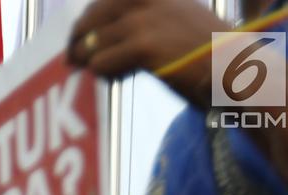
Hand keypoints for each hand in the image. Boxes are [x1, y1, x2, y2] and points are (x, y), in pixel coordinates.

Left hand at [68, 0, 228, 106]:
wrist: (232, 68)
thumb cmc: (203, 51)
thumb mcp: (172, 20)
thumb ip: (139, 20)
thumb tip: (94, 36)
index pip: (102, 3)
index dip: (85, 24)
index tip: (77, 42)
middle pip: (89, 19)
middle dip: (76, 42)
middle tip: (72, 62)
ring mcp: (143, 20)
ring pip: (91, 44)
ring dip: (94, 62)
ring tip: (111, 73)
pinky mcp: (143, 45)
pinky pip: (100, 63)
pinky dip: (105, 75)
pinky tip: (121, 78)